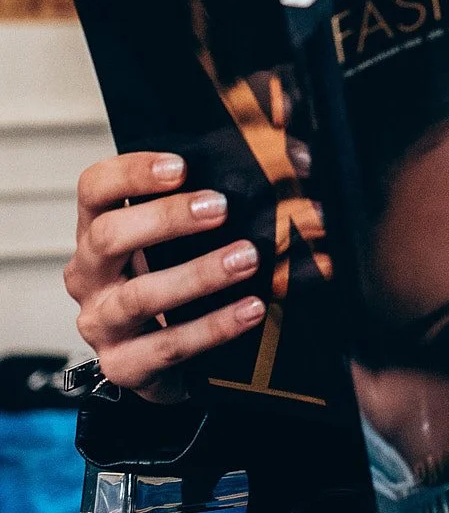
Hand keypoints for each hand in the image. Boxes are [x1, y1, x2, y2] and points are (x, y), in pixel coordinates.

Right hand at [65, 152, 265, 403]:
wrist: (162, 356)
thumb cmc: (172, 276)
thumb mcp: (182, 235)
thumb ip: (223, 189)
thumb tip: (295, 147)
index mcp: (97, 230)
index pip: (95, 188)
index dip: (132, 172)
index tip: (181, 165)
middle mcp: (89, 274)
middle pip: (110, 236)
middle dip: (167, 219)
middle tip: (220, 208)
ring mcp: (102, 322)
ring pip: (141, 296)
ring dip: (199, 274)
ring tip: (247, 258)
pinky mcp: (125, 365)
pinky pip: (168, 346)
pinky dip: (214, 327)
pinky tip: (251, 309)